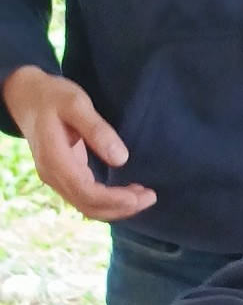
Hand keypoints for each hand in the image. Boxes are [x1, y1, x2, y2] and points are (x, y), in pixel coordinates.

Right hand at [2, 66, 155, 219]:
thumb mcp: (76, 103)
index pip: (86, 192)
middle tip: (151, 196)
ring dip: (118, 208)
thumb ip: (97, 129)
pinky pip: (87, 199)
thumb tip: (121, 158)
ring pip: (89, 207)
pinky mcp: (64, 178)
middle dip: (122, 207)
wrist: (28, 97)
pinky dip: (110, 202)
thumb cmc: (53, 96)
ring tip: (144, 196)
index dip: (115, 199)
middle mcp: (53, 175)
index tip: (141, 195)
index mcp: (54, 159)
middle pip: (89, 206)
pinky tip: (129, 194)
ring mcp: (57, 179)